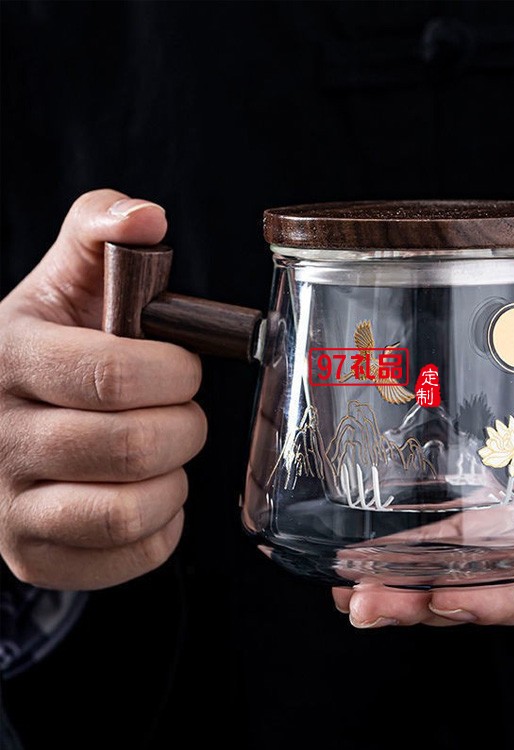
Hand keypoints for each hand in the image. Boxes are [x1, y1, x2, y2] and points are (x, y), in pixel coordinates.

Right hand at [0, 189, 206, 589]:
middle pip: (128, 447)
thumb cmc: (59, 345)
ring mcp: (8, 507)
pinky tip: (152, 493)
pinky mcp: (32, 555)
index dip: (172, 373)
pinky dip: (163, 526)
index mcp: (11, 357)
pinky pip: (129, 555)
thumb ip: (99, 232)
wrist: (5, 416)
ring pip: (126, 510)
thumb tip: (147, 216)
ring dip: (174, 477)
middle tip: (183, 411)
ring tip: (166, 452)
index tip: (183, 368)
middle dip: (185, 426)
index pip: (111, 374)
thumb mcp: (67, 281)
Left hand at [333, 440, 513, 626]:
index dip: (484, 601)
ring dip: (409, 579)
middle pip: (481, 593)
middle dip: (418, 602)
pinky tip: (392, 549)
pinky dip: (432, 546)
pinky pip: (477, 539)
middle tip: (357, 603)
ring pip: (468, 570)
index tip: (434, 600)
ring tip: (350, 585)